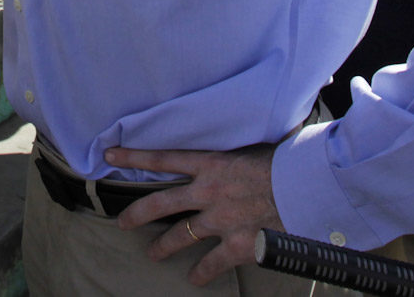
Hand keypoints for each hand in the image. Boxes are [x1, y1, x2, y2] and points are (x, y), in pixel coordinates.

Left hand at [105, 144, 279, 284]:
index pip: (163, 158)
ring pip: (181, 235)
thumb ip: (238, 146)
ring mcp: (220, 220)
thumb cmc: (284, 161)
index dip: (134, 157)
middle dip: (138, 213)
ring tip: (152, 253)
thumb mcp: (255, 144)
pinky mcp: (236, 245)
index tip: (110, 157)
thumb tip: (239, 134)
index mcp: (210, 163)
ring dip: (164, 246)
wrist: (304, 189)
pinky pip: (212, 263)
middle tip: (121, 222)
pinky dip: (202, 273)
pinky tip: (194, 279)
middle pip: (162, 202)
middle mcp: (208, 191)